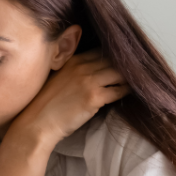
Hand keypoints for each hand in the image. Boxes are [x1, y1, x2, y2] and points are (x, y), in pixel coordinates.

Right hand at [13, 51, 130, 145]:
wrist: (36, 123)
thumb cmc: (45, 106)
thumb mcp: (58, 79)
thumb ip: (74, 71)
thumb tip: (95, 72)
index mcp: (72, 60)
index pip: (100, 51)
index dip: (114, 56)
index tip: (124, 62)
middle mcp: (81, 66)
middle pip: (113, 59)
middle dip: (126, 64)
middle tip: (139, 69)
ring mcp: (88, 80)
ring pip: (119, 73)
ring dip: (130, 77)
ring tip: (139, 80)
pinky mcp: (94, 97)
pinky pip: (118, 90)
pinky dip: (126, 91)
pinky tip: (131, 93)